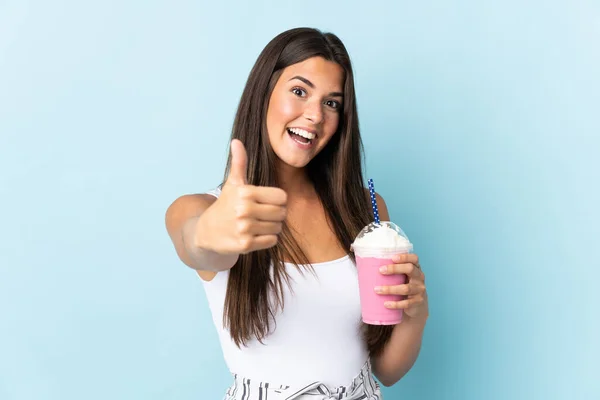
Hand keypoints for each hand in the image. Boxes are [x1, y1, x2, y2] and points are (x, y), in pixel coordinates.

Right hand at [198, 139, 287, 254]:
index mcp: (245, 192)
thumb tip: (236, 141)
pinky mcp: (245, 245)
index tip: (267, 202)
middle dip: (276, 215)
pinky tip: (255, 235)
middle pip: (282, 213)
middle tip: (263, 215)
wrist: (207, 232)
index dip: (278, 200)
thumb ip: (239, 163)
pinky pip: (272, 241)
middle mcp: (244, 209)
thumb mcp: (233, 183)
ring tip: (258, 224)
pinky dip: (267, 239)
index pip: (282, 197)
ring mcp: (245, 228)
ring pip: (278, 228)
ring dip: (272, 227)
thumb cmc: (226, 204)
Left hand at [375, 253, 427, 319]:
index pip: (414, 258)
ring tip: (377, 290)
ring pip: (406, 288)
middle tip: (380, 270)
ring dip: (390, 289)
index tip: (392, 258)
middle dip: (395, 269)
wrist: (417, 307)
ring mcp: (419, 290)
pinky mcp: (418, 302)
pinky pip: (406, 303)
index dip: (405, 257)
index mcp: (416, 268)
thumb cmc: (404, 287)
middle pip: (410, 269)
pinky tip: (386, 304)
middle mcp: (420, 277)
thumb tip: (365, 263)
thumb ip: (392, 270)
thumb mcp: (402, 277)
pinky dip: (395, 304)